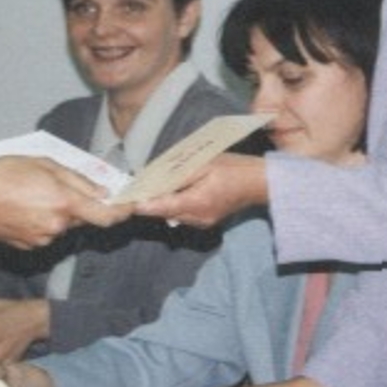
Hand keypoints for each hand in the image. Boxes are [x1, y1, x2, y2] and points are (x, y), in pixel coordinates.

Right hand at [0, 157, 131, 247]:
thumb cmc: (4, 173)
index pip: (106, 216)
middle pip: (81, 220)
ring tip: (30, 195)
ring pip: (60, 227)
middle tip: (58, 188)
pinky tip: (20, 208)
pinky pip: (42, 234)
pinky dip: (38, 223)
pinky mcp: (26, 246)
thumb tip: (104, 191)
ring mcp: (40, 239)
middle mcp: (56, 226)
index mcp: (64, 202)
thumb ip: (79, 180)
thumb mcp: (46, 164)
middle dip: (77, 206)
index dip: (122, 213)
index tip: (129, 208)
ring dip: (55, 214)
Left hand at [131, 154, 267, 228]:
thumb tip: (156, 178)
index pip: (161, 207)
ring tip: (150, 188)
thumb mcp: (205, 164)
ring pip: (173, 214)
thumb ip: (179, 173)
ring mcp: (203, 222)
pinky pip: (183, 214)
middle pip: (164, 212)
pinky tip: (171, 192)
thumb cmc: (235, 169)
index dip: (142, 204)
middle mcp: (197, 218)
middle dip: (150, 201)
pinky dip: (174, 205)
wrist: (260, 183)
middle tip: (134, 189)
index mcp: (196, 202)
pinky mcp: (207, 221)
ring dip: (161, 203)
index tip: (126, 199)